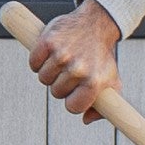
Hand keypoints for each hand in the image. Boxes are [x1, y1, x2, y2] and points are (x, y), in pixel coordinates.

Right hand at [25, 0, 125, 123]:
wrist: (96, 24)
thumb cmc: (101, 56)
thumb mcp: (110, 81)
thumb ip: (104, 105)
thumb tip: (86, 119)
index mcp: (94, 82)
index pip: (72, 107)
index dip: (71, 101)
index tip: (74, 92)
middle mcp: (78, 69)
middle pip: (56, 93)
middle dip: (61, 84)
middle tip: (70, 71)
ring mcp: (62, 55)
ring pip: (43, 79)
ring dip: (49, 72)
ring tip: (62, 61)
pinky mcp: (47, 42)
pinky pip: (34, 63)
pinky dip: (38, 60)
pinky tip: (50, 53)